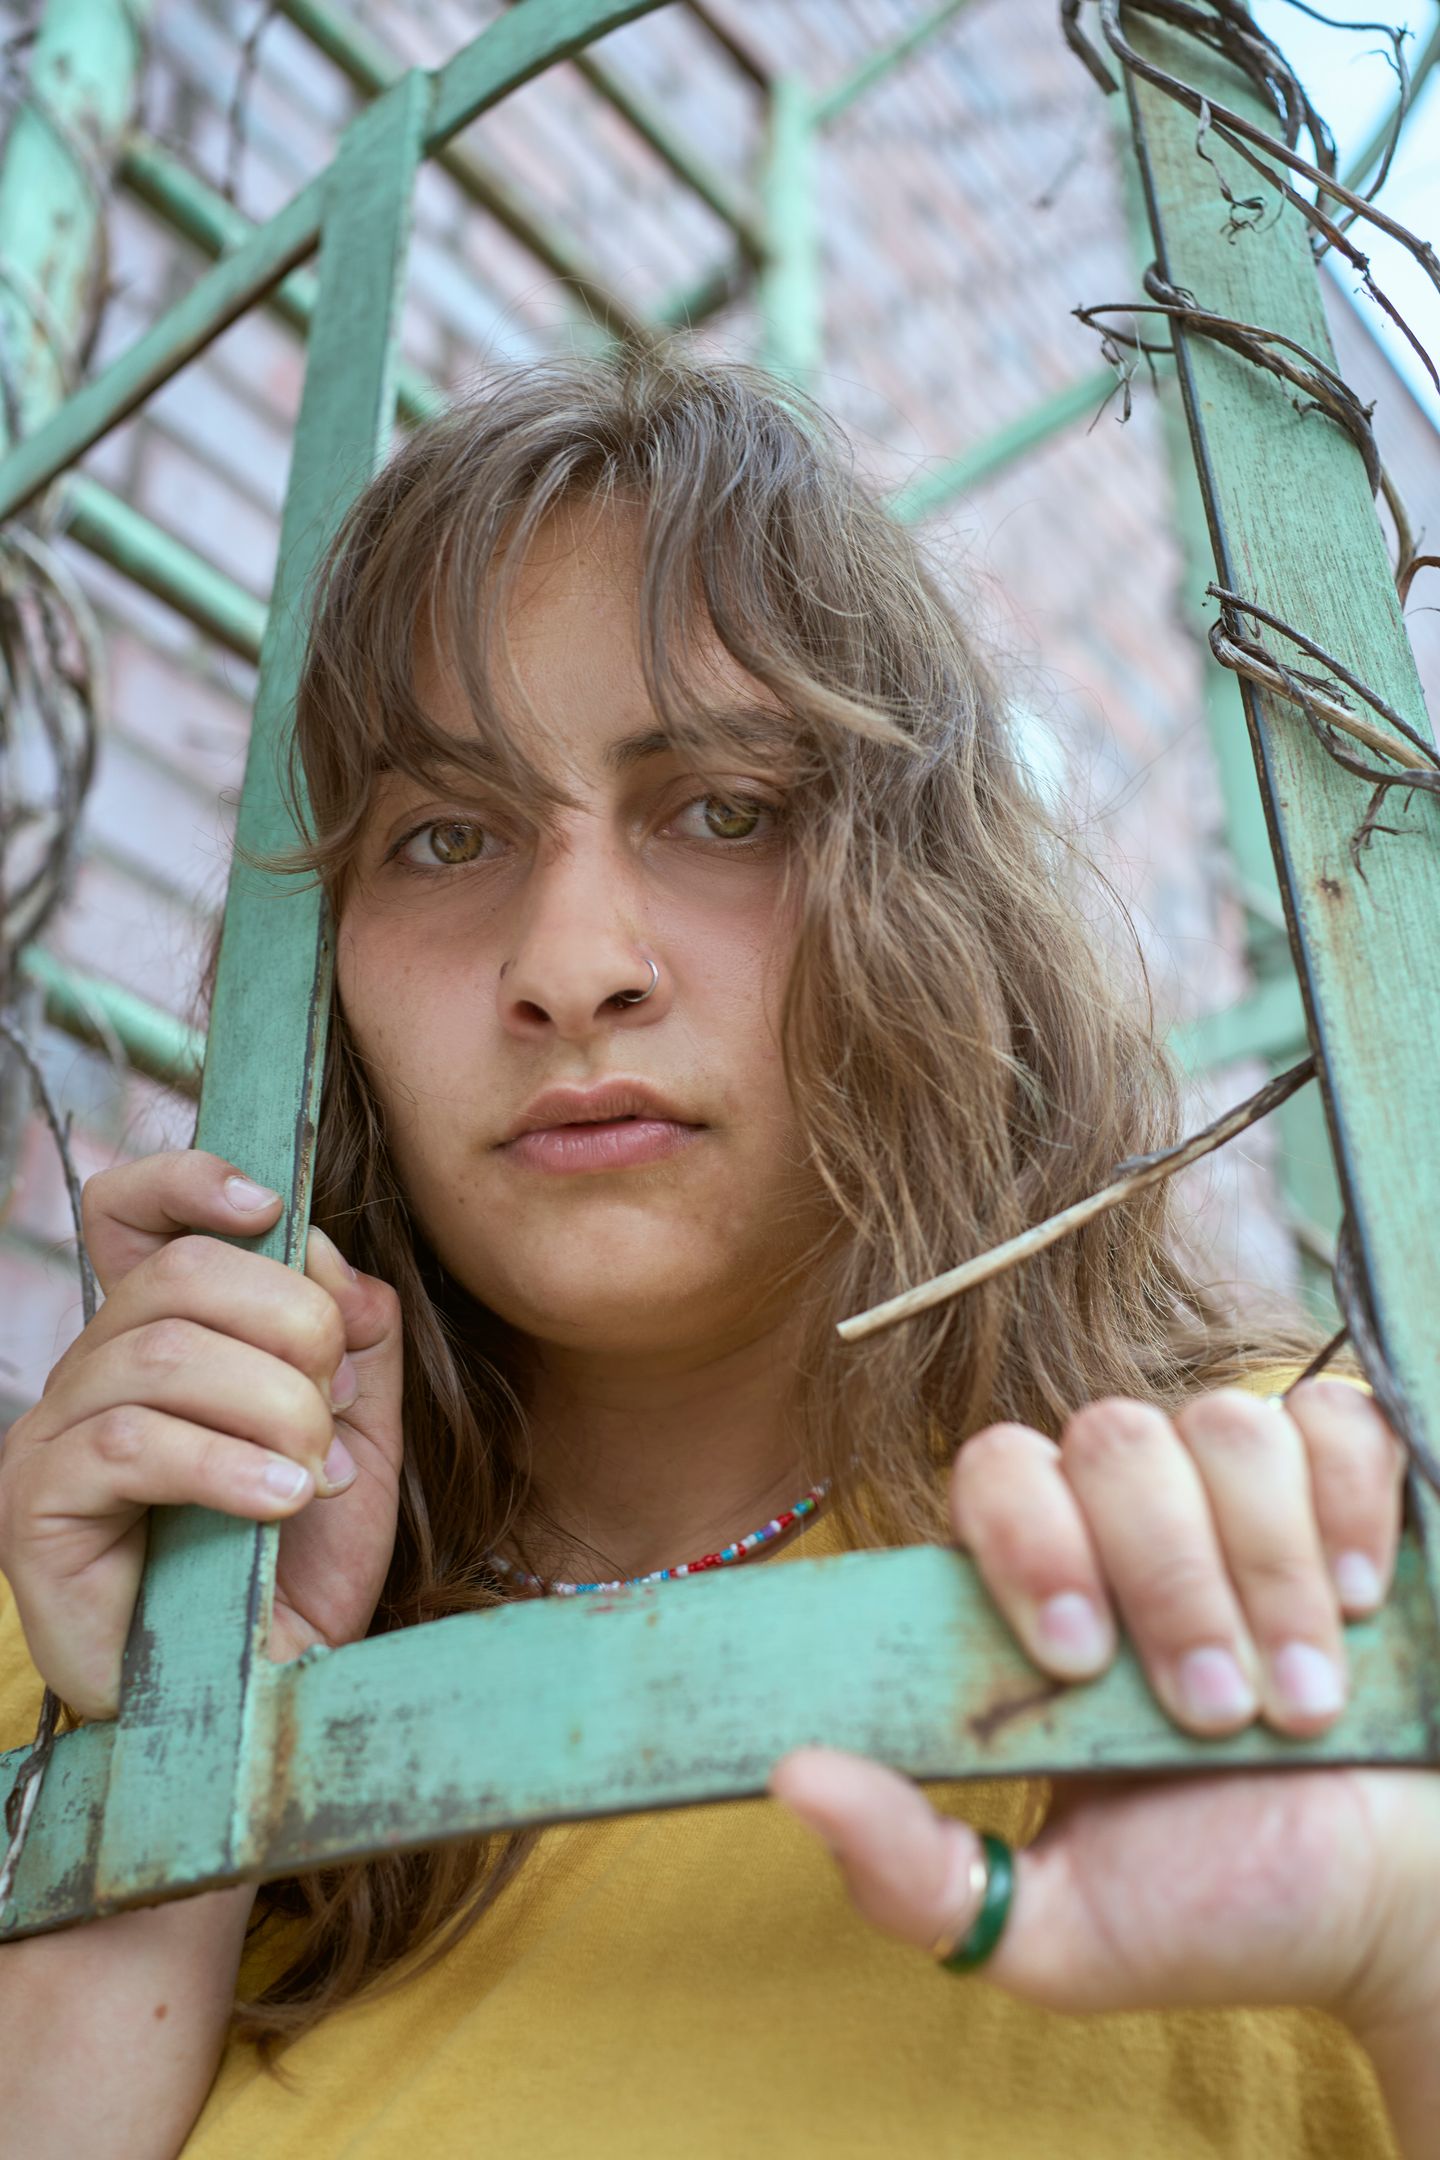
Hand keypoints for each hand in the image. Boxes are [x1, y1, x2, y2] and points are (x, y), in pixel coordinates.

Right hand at [0, 1151, 402, 1717]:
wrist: (267, 1695)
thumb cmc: (298, 1564)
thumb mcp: (353, 1430)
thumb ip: (350, 1335)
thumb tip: (332, 1263)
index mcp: (160, 1334)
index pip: (132, 1212)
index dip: (189, 1179)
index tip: (268, 1205)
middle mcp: (91, 1369)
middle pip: (179, 1272)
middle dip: (288, 1322)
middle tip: (330, 1404)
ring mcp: (53, 1436)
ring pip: (164, 1352)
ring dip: (272, 1402)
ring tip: (313, 1470)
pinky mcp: (37, 1510)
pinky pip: (130, 1441)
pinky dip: (226, 1462)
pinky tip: (280, 1500)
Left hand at [770, 1384, 1439, 2045]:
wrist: (1394, 1916)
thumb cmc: (1221, 1910)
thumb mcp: (1052, 1927)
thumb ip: (913, 1871)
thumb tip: (793, 1777)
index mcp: (1045, 1588)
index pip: (997, 1471)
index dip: (1031, 1541)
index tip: (1080, 1662)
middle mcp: (1135, 1518)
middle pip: (1113, 1438)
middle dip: (1167, 1581)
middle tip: (1212, 1715)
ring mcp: (1244, 1493)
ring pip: (1228, 1426)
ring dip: (1268, 1572)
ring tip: (1298, 1702)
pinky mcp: (1354, 1488)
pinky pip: (1339, 1417)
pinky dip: (1350, 1501)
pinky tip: (1363, 1600)